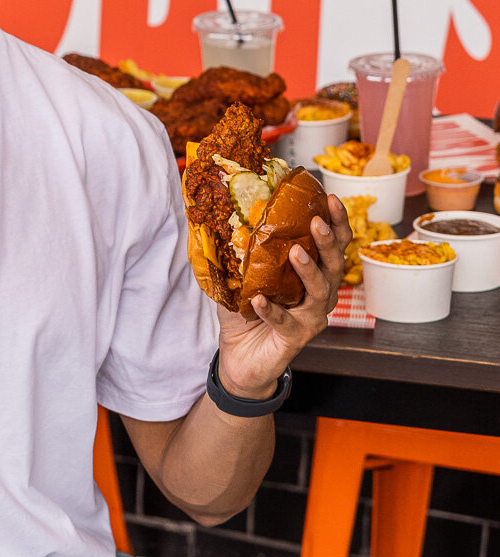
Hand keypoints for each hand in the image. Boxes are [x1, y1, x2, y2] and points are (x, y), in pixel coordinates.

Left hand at [215, 196, 351, 398]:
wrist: (239, 357)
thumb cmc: (245, 314)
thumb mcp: (242, 277)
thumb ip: (240, 251)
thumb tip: (219, 216)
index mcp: (312, 275)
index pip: (333, 246)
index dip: (337, 223)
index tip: (330, 199)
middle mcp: (320, 296)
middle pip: (334, 265)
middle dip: (328, 241)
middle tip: (316, 221)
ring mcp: (311, 319)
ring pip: (320, 292)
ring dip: (309, 269)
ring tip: (296, 251)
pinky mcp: (296, 338)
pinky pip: (286, 322)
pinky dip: (272, 310)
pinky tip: (257, 300)